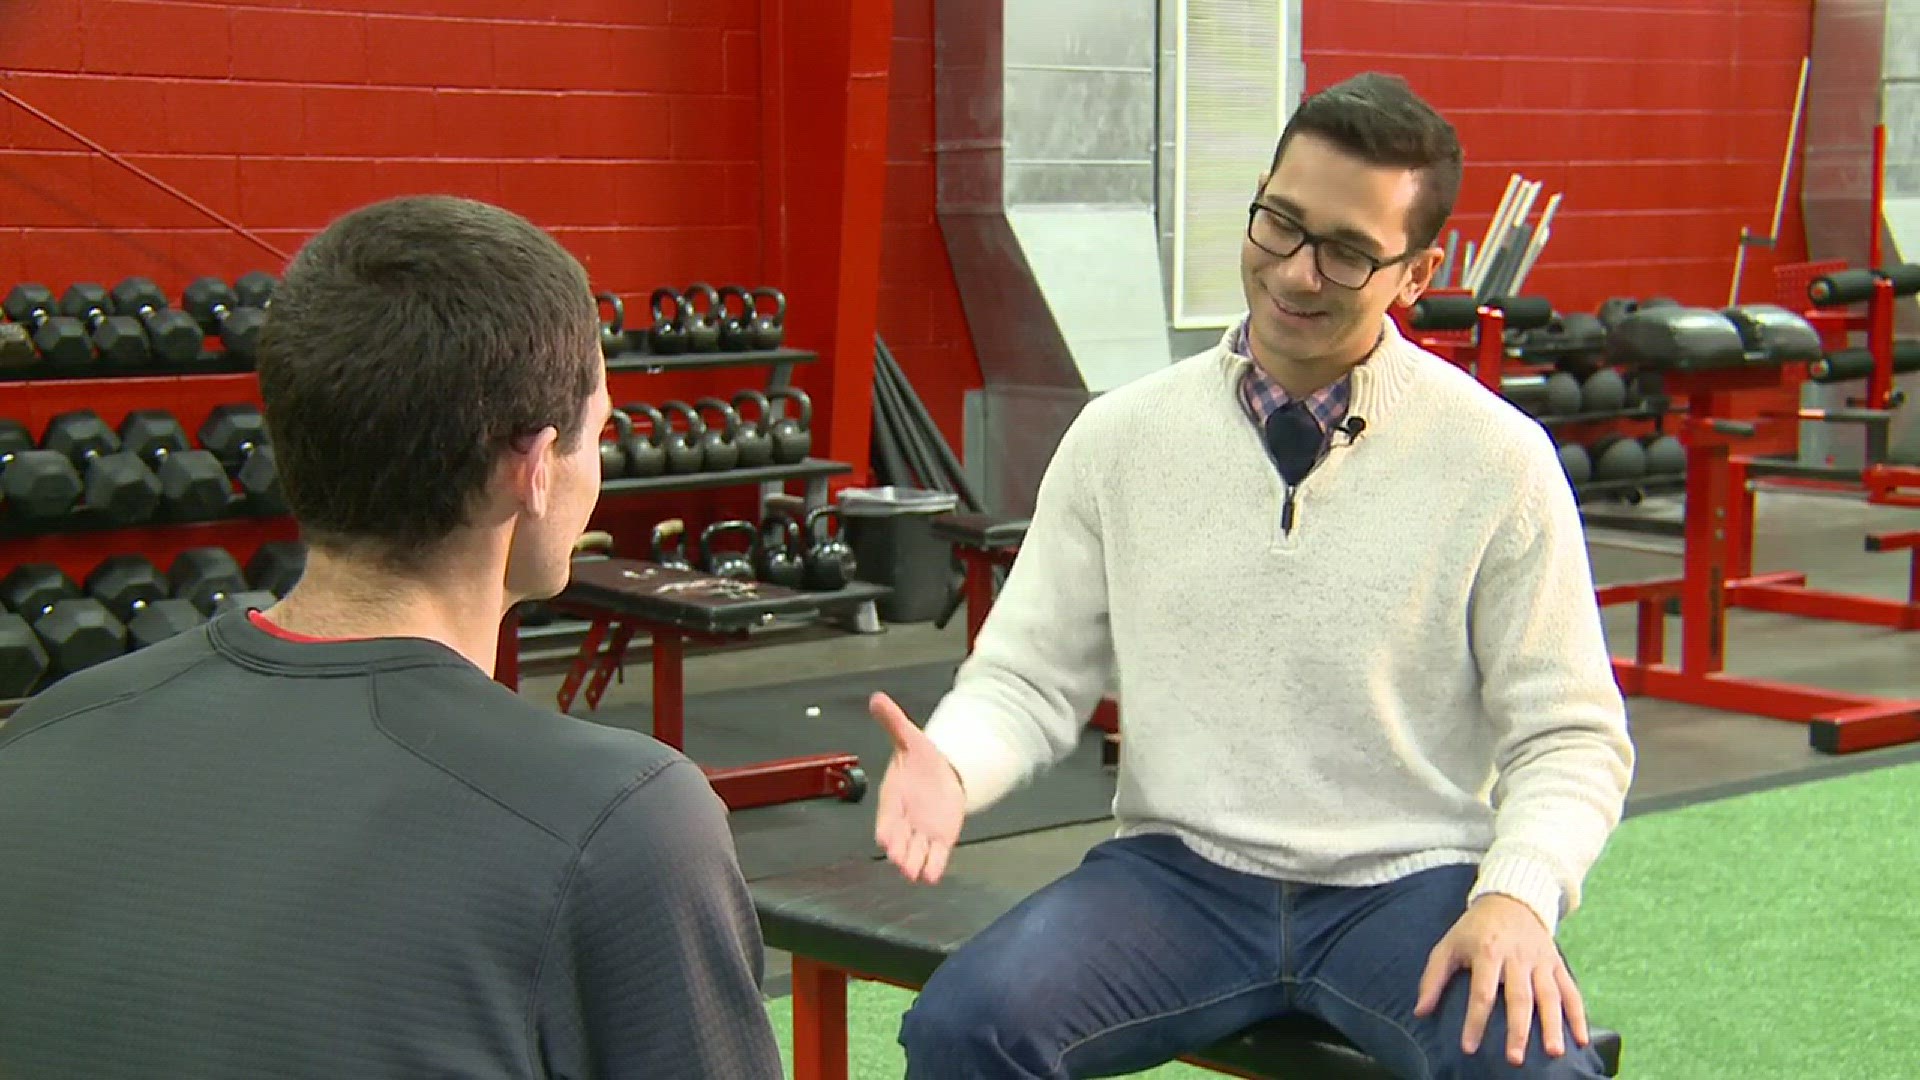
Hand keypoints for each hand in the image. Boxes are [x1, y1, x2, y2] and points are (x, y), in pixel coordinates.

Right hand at [869, 692, 965, 884]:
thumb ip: (893, 722)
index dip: (886, 828)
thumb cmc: (920, 760)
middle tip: (899, 859)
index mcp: (893, 799)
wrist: (942, 773)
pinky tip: (931, 875)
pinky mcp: (940, 840)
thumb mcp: (910, 738)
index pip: (886, 817)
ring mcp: (922, 833)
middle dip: (899, 851)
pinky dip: (933, 867)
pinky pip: (934, 858)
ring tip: (915, 872)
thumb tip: (877, 698)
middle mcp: (905, 821)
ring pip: (915, 854)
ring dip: (915, 863)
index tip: (885, 838)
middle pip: (899, 841)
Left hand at [1413, 894, 1589, 1065]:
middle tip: (1515, 1058)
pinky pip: (1570, 990)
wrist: (1512, 899)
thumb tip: (1420, 1011)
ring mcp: (1540, 961)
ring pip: (1549, 996)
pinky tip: (1581, 1039)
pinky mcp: (1556, 963)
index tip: (1469, 1047)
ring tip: (1554, 1052)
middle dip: (1518, 1029)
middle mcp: (1517, 957)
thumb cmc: (1475, 928)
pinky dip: (1578, 1015)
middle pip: (1519, 997)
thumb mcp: (1448, 945)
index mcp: (1488, 952)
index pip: (1482, 992)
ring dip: (1553, 1025)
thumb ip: (1433, 977)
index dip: (1475, 1021)